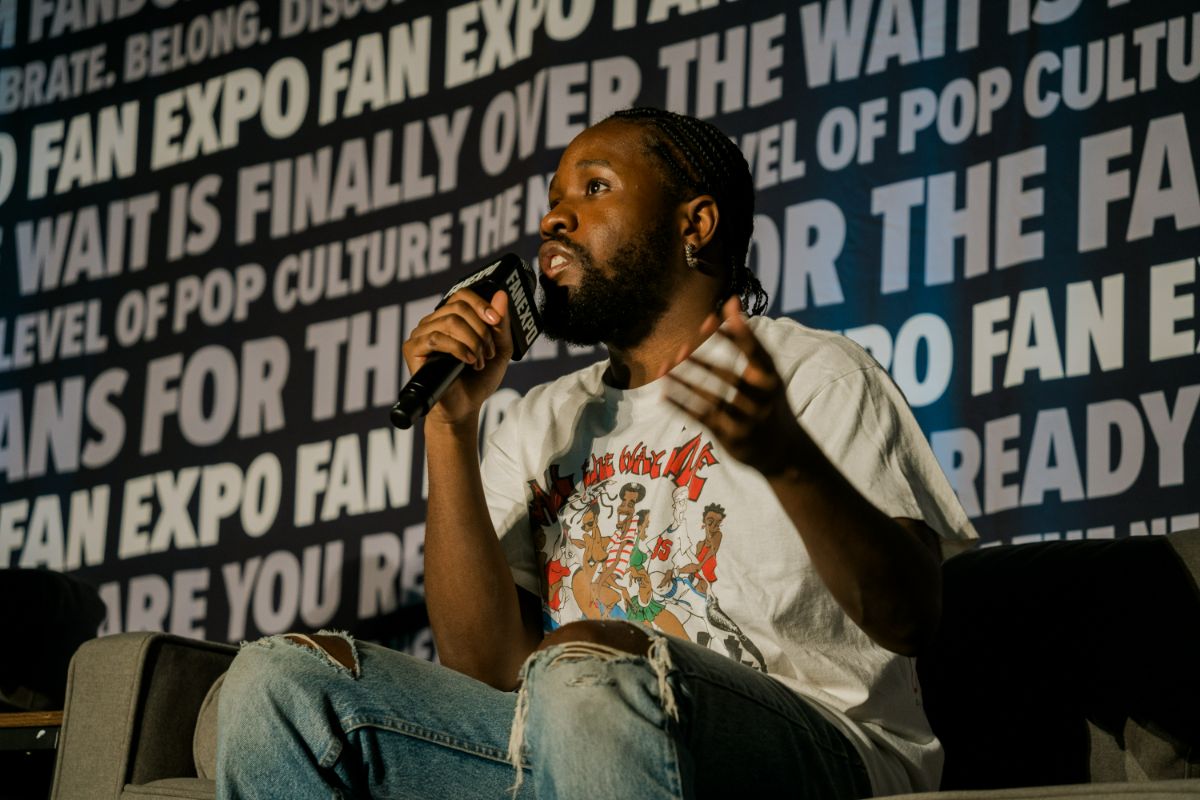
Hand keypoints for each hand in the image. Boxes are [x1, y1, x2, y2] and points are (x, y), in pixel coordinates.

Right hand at [401, 290, 513, 424]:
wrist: (465, 407)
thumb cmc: (478, 380)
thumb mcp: (499, 350)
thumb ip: (501, 324)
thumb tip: (500, 295)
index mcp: (450, 319)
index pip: (461, 296)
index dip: (481, 304)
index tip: (496, 321)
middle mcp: (433, 323)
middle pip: (458, 307)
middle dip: (481, 330)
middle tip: (489, 352)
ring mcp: (421, 335)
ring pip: (450, 321)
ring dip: (473, 341)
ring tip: (479, 361)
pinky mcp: (413, 350)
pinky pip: (436, 338)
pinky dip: (458, 349)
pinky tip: (468, 361)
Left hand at [663, 296, 813, 477]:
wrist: (783, 451)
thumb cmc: (769, 401)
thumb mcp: (767, 372)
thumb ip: (748, 339)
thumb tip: (731, 300)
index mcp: (772, 378)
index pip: (756, 352)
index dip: (739, 332)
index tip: (717, 313)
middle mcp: (762, 399)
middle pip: (729, 376)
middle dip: (704, 360)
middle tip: (681, 346)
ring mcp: (748, 420)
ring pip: (711, 398)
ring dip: (686, 382)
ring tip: (665, 368)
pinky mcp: (732, 437)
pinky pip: (703, 418)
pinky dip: (683, 405)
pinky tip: (664, 393)